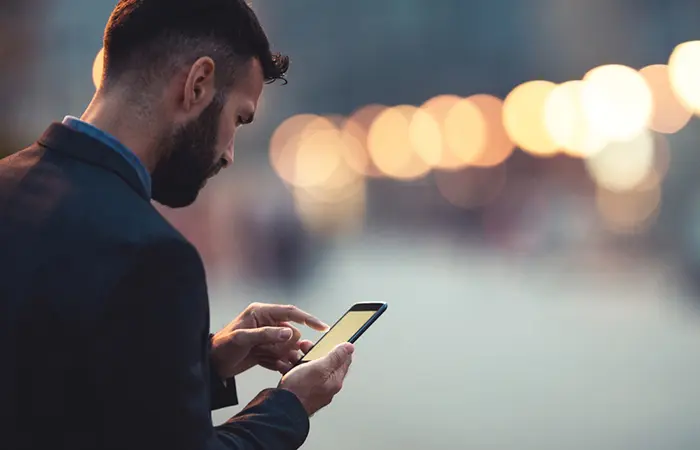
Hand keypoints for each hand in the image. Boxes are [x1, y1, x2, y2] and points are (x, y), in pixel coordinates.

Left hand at [211, 303, 327, 378]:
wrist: (210, 365)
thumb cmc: (221, 347)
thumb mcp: (242, 339)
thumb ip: (266, 335)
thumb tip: (288, 332)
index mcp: (261, 312)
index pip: (290, 312)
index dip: (308, 319)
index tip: (323, 328)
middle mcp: (266, 323)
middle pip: (291, 333)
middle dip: (288, 345)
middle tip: (276, 353)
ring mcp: (267, 337)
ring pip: (287, 347)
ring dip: (282, 355)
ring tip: (270, 359)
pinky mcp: (266, 350)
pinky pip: (280, 357)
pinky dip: (278, 363)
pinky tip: (269, 364)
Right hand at [278, 343, 353, 415]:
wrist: (281, 409)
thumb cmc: (300, 391)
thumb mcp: (320, 368)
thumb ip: (335, 357)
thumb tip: (349, 347)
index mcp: (334, 380)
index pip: (343, 360)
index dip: (336, 347)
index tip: (328, 340)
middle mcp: (326, 386)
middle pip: (324, 362)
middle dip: (313, 351)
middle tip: (304, 346)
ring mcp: (313, 389)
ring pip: (308, 367)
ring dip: (299, 358)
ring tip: (290, 356)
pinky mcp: (300, 391)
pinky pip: (297, 376)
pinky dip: (290, 369)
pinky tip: (283, 365)